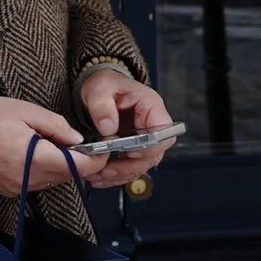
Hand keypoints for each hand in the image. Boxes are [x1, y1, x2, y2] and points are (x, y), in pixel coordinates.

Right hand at [0, 94, 88, 194]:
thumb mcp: (23, 110)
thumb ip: (55, 125)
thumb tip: (78, 141)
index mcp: (37, 159)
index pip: (81, 168)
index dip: (96, 159)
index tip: (101, 148)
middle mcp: (31, 180)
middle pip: (69, 176)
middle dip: (75, 159)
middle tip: (65, 137)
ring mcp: (19, 188)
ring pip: (53, 180)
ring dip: (56, 164)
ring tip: (40, 141)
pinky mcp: (10, 190)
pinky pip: (36, 182)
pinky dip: (39, 170)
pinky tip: (25, 152)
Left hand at [77, 66, 175, 188]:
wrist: (101, 87)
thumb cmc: (105, 83)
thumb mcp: (99, 87)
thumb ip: (102, 105)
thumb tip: (108, 128)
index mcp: (153, 107)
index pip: (161, 134)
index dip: (146, 147)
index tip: (127, 152)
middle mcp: (154, 126)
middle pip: (152, 154)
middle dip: (128, 166)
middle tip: (105, 171)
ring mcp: (147, 139)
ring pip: (141, 164)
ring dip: (121, 174)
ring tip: (98, 177)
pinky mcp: (136, 148)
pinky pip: (132, 165)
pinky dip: (117, 174)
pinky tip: (101, 177)